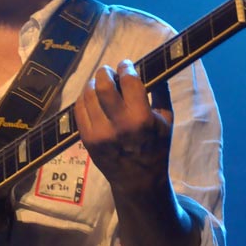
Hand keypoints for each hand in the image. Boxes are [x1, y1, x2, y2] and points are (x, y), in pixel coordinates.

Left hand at [75, 59, 172, 195]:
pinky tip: (92, 97)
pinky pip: (78, 110)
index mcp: (142, 119)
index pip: (129, 81)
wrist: (138, 180)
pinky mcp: (86, 139)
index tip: (126, 64)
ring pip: (88, 95)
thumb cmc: (156, 147)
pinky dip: (84, 98)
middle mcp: (118, 125)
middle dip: (105, 72)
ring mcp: (99, 133)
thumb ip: (161, 91)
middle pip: (103, 85)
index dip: (126, 67)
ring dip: (93, 84)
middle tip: (109, 72)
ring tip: (100, 84)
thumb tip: (155, 66)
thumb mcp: (167, 120)